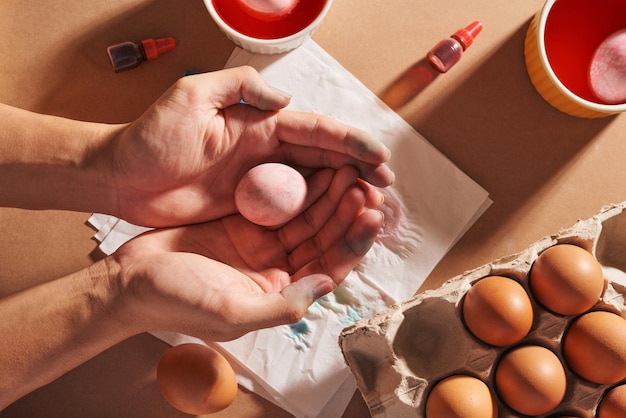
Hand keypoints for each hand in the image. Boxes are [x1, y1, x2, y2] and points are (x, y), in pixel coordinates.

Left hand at [108, 66, 393, 226]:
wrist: (121, 177)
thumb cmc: (150, 137)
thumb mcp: (190, 96)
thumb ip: (239, 87)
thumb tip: (286, 98)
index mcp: (259, 125)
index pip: (315, 132)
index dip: (350, 143)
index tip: (379, 159)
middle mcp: (266, 153)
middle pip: (323, 160)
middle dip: (357, 171)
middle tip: (386, 189)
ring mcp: (258, 183)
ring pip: (313, 187)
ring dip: (343, 196)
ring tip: (371, 210)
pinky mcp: (247, 209)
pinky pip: (290, 212)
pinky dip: (316, 217)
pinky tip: (335, 226)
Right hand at [113, 166, 383, 340]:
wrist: (129, 281)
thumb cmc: (176, 302)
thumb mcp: (229, 313)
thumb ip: (281, 306)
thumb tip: (327, 286)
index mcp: (280, 294)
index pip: (330, 268)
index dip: (353, 242)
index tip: (370, 214)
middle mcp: (277, 269)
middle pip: (324, 239)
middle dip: (347, 212)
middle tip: (366, 182)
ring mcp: (261, 244)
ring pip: (307, 218)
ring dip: (329, 196)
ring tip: (348, 170)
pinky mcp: (244, 223)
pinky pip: (280, 203)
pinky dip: (298, 187)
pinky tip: (314, 167)